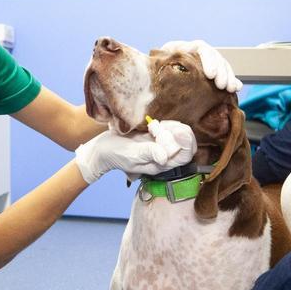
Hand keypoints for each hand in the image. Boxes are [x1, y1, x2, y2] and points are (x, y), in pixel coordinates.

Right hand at [73, 119, 196, 183]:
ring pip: (180, 135)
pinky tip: (152, 125)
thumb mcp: (131, 154)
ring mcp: (162, 146)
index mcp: (161, 165)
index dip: (185, 143)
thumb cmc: (116, 153)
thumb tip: (164, 157)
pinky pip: (171, 129)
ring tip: (153, 126)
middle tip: (161, 127)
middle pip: (186, 144)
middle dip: (179, 132)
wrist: (103, 148)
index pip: (185, 155)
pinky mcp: (157, 137)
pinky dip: (165, 124)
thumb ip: (148, 154)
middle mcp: (165, 157)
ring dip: (171, 127)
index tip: (175, 132)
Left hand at [161, 39, 242, 92]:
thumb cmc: (155, 69)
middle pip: (216, 57)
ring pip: (223, 65)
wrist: (157, 74)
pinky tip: (236, 88)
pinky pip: (225, 74)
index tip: (210, 75)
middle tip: (222, 86)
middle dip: (221, 72)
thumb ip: (161, 62)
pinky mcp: (211, 73)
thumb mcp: (157, 63)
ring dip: (229, 77)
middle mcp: (199, 53)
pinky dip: (231, 80)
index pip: (202, 49)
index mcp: (186, 48)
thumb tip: (159, 64)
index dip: (209, 61)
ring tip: (231, 89)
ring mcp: (206, 62)